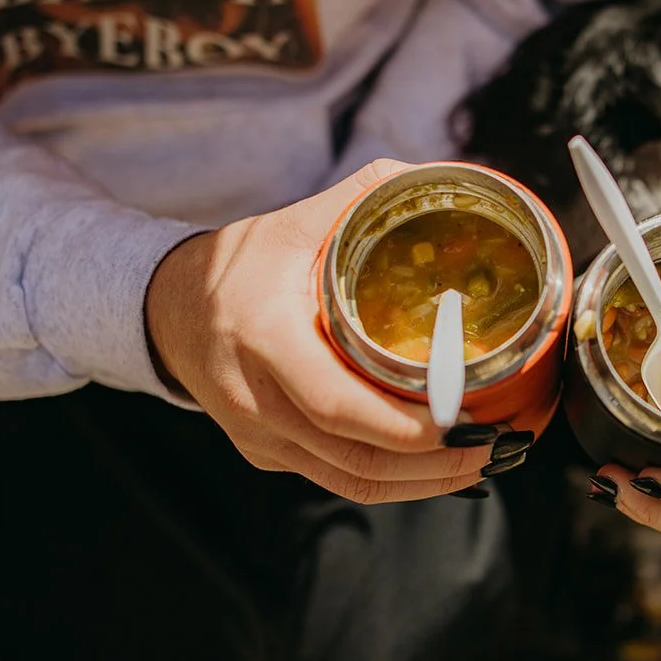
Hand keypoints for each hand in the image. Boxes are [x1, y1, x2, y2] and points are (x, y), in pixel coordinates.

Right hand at [146, 159, 540, 502]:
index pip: (335, 403)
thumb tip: (440, 177)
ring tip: (481, 461)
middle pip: (355, 458)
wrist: (165, 309)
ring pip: (352, 482)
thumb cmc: (236, 265)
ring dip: (423, 483)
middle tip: (495, 445)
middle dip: (434, 464)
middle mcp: (256, 400)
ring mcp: (260, 437)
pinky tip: (438, 468)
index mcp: (263, 338)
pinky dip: (394, 482)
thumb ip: (364, 197)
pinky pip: (337, 480)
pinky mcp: (268, 455)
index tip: (462, 415)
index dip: (402, 423)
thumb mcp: (292, 222)